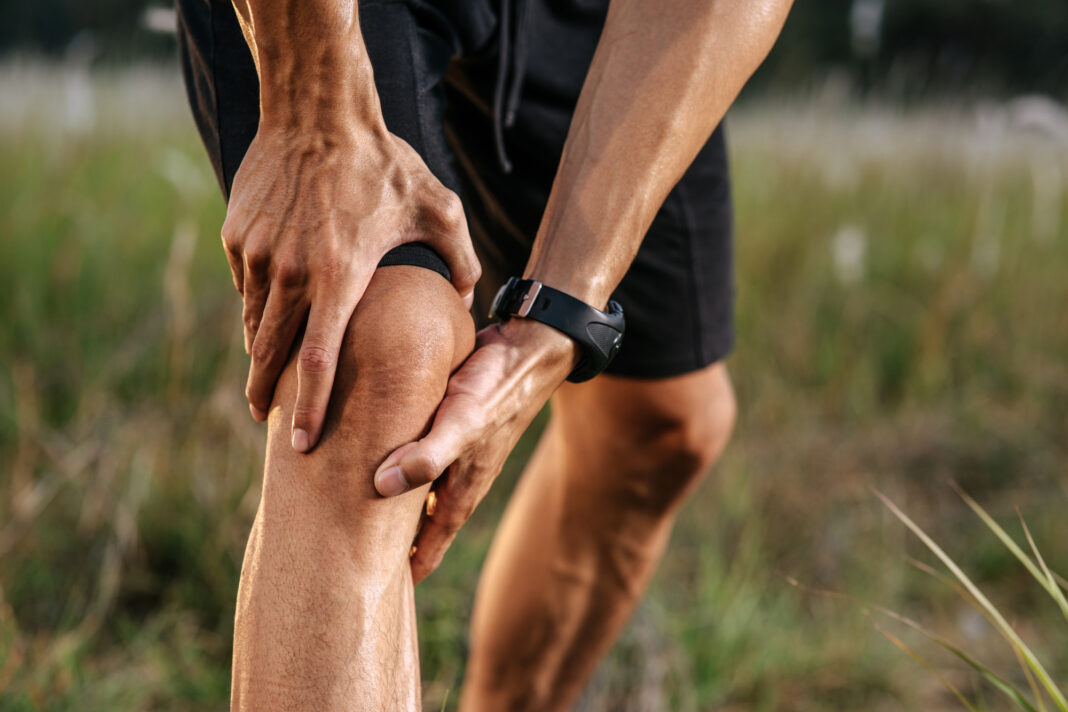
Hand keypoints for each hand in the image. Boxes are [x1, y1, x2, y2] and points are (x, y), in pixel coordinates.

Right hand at [222, 124, 479, 450]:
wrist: (317, 109)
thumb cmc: (384, 162)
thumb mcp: (438, 209)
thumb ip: (461, 260)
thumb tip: (469, 299)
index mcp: (341, 275)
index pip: (319, 359)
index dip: (310, 406)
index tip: (301, 440)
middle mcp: (292, 272)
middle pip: (273, 353)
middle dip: (268, 394)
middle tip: (266, 421)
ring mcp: (259, 253)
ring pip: (255, 320)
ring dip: (260, 353)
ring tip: (265, 379)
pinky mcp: (238, 235)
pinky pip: (246, 284)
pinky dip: (256, 307)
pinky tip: (267, 318)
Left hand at [373, 319, 579, 582]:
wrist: (529, 350)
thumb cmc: (497, 387)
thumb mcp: (462, 423)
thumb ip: (426, 455)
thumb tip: (380, 486)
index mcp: (461, 491)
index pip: (430, 546)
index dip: (404, 570)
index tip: (371, 590)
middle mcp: (458, 479)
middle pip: (420, 526)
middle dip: (392, 544)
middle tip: (351, 557)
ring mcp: (455, 454)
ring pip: (417, 492)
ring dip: (391, 505)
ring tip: (353, 514)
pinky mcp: (448, 428)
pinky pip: (417, 457)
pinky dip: (396, 465)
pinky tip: (372, 456)